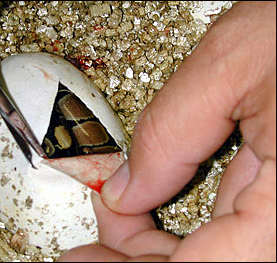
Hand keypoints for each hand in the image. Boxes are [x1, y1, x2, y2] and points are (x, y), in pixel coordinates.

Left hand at [60, 1, 275, 260]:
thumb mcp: (231, 65)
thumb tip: (125, 190)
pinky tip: (157, 202)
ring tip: (119, 216)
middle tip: (99, 234)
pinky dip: (189, 221)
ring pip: (219, 250)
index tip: (84, 259)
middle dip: (141, 256)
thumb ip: (169, 134)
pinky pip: (233, 222)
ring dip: (160, 244)